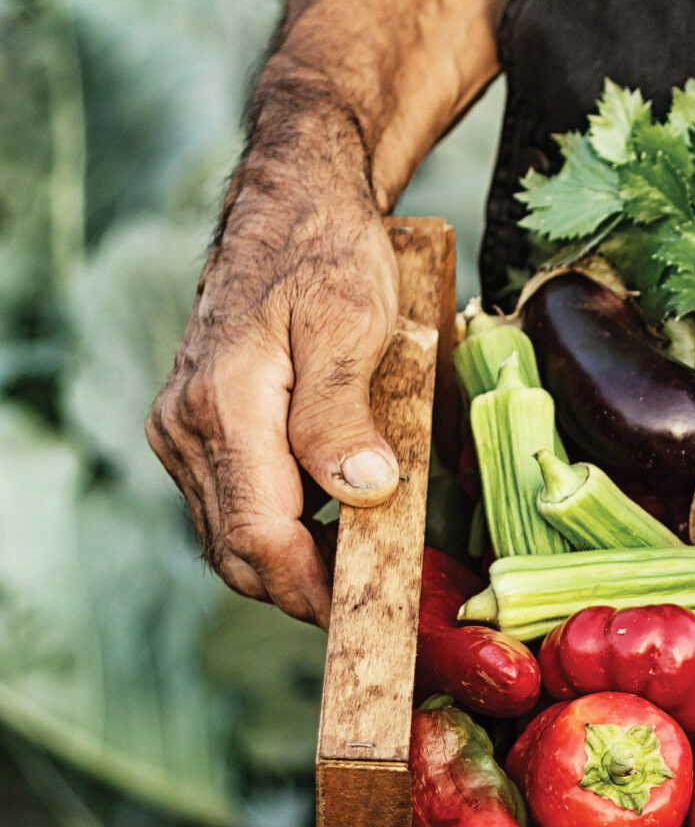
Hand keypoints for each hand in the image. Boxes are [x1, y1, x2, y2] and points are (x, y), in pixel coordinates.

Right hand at [147, 146, 400, 625]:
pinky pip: (231, 504)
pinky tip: (335, 523)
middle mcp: (186, 426)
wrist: (291, 212)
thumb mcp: (353, 326)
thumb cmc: (329, 259)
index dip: (311, 589)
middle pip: (237, 550)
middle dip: (303, 588)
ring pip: (230, 535)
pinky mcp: (194, 429)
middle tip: (378, 600)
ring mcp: (183, 429)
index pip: (258, 535)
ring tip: (366, 565)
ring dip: (292, 563)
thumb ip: (346, 414)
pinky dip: (279, 530)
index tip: (365, 615)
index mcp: (224, 407)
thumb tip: (362, 494)